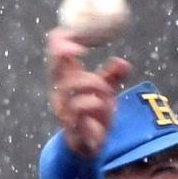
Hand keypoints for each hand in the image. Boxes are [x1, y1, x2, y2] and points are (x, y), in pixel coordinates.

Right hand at [47, 27, 130, 158]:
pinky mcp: (72, 124)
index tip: (71, 31)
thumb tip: (122, 62)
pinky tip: (102, 105)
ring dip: (93, 84)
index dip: (59, 41)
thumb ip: (113, 76)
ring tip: (107, 91)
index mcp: (66, 80)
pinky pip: (79, 108)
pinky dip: (93, 103)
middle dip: (62, 54)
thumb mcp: (106, 92)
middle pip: (55, 67)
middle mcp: (60, 92)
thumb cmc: (95, 116)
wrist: (92, 146)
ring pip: (71, 87)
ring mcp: (64, 108)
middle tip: (79, 48)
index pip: (56, 55)